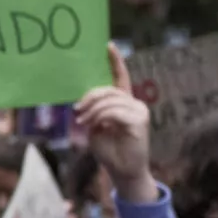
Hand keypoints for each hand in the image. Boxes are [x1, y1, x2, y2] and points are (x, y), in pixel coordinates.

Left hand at [75, 46, 158, 202]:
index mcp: (124, 102)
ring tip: (84, 122)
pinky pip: (114, 112)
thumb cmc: (109, 151)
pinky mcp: (140, 121)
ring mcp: (139, 111)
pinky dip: (100, 117)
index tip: (108, 45)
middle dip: (89, 98)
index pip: (121, 77)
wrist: (122, 172)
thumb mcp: (96, 127)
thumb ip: (93, 111)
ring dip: (92, 111)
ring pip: (110, 100)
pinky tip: (94, 125)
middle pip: (108, 90)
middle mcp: (134, 103)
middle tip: (77, 111)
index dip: (115, 61)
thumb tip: (83, 101)